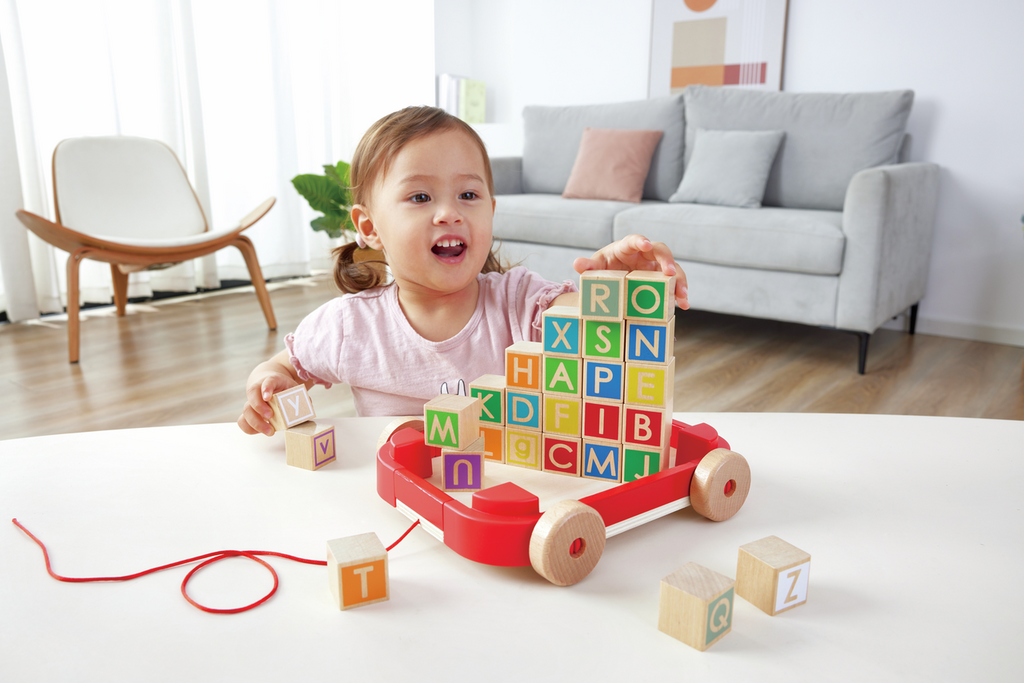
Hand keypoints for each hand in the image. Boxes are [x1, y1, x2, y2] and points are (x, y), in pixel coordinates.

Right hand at [237, 373, 296, 435]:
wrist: (270, 383)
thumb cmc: (284, 387)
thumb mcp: (293, 388)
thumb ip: (301, 396)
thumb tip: (307, 404)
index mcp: (271, 381)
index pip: (267, 381)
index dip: (266, 388)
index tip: (268, 397)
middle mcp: (258, 390)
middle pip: (252, 396)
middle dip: (259, 407)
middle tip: (270, 417)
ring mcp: (251, 401)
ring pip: (246, 410)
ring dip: (256, 422)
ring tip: (270, 431)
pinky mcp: (249, 412)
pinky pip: (243, 420)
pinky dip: (250, 428)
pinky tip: (260, 432)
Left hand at [573, 234, 688, 309]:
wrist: (612, 279)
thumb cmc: (604, 268)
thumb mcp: (595, 267)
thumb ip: (588, 266)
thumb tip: (577, 263)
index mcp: (627, 247)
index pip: (635, 240)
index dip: (640, 241)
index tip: (646, 244)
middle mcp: (645, 255)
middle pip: (661, 251)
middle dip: (667, 261)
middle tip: (670, 273)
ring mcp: (655, 267)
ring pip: (673, 268)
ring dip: (679, 280)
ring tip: (683, 295)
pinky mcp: (661, 280)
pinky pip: (673, 285)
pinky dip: (679, 294)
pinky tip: (683, 305)